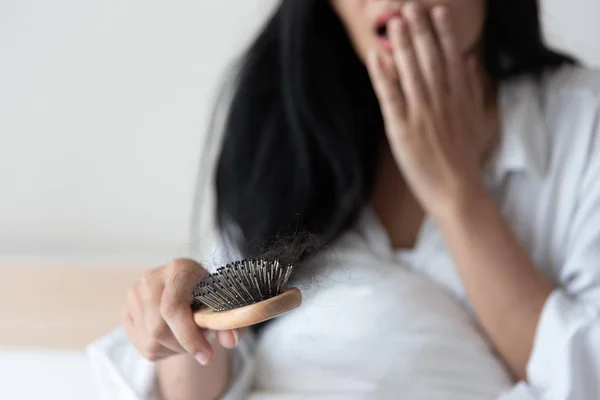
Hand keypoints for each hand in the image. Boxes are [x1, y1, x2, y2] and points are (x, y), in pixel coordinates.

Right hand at [123, 258, 244, 364]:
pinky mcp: (127, 312)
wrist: (193, 293)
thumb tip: (229, 339)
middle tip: (201, 345)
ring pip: (151, 341)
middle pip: (159, 328)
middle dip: (183, 345)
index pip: (172, 307)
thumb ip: (232, 322)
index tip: (206, 356)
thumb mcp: (228, 308)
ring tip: (189, 335)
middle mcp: (151, 278)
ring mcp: (134, 295)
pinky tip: (175, 337)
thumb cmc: (212, 298)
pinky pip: (144, 346)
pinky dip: (164, 351)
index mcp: (179, 269)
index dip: (188, 335)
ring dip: (175, 349)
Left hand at [366, 3, 491, 218]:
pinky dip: (382, 76)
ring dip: (401, 45)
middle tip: (411, 7)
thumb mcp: (481, 121)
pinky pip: (391, 97)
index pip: (452, 59)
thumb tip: (472, 61)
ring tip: (394, 22)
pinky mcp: (402, 129)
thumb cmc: (468, 159)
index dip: (444, 33)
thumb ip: (475, 89)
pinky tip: (375, 57)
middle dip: (419, 31)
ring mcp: (421, 114)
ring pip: (410, 73)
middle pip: (430, 60)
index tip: (438, 12)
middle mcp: (442, 101)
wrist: (457, 191)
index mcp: (460, 98)